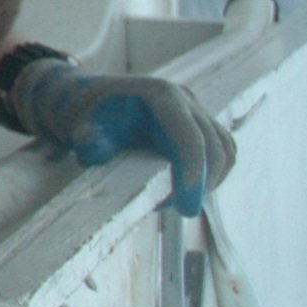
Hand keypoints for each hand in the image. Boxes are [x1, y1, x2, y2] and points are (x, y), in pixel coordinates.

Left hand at [12, 55, 237, 216]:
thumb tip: (96, 154)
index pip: (189, 136)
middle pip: (215, 146)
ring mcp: (196, 111)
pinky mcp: (200, 125)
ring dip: (212, 180)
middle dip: (204, 183)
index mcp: (160, 96)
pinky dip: (212, 174)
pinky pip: (221, 151)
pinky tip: (186, 191)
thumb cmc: (88, 115)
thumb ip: (89, 141)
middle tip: (182, 211)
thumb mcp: (82, 127)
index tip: (187, 206)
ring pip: (225, 150)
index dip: (194, 171)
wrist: (91, 99)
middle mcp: (185, 100)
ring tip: (180, 202)